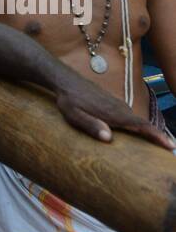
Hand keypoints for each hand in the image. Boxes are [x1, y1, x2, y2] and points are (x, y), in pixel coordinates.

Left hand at [54, 85, 174, 149]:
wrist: (65, 80)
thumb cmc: (68, 100)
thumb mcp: (74, 115)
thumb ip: (90, 125)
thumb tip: (109, 138)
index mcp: (114, 114)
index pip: (140, 126)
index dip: (156, 136)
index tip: (170, 145)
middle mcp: (120, 108)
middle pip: (143, 125)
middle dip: (156, 137)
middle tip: (169, 151)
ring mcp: (117, 105)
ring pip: (136, 121)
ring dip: (147, 132)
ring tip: (157, 147)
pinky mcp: (112, 103)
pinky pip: (129, 117)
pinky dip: (137, 127)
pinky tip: (137, 134)